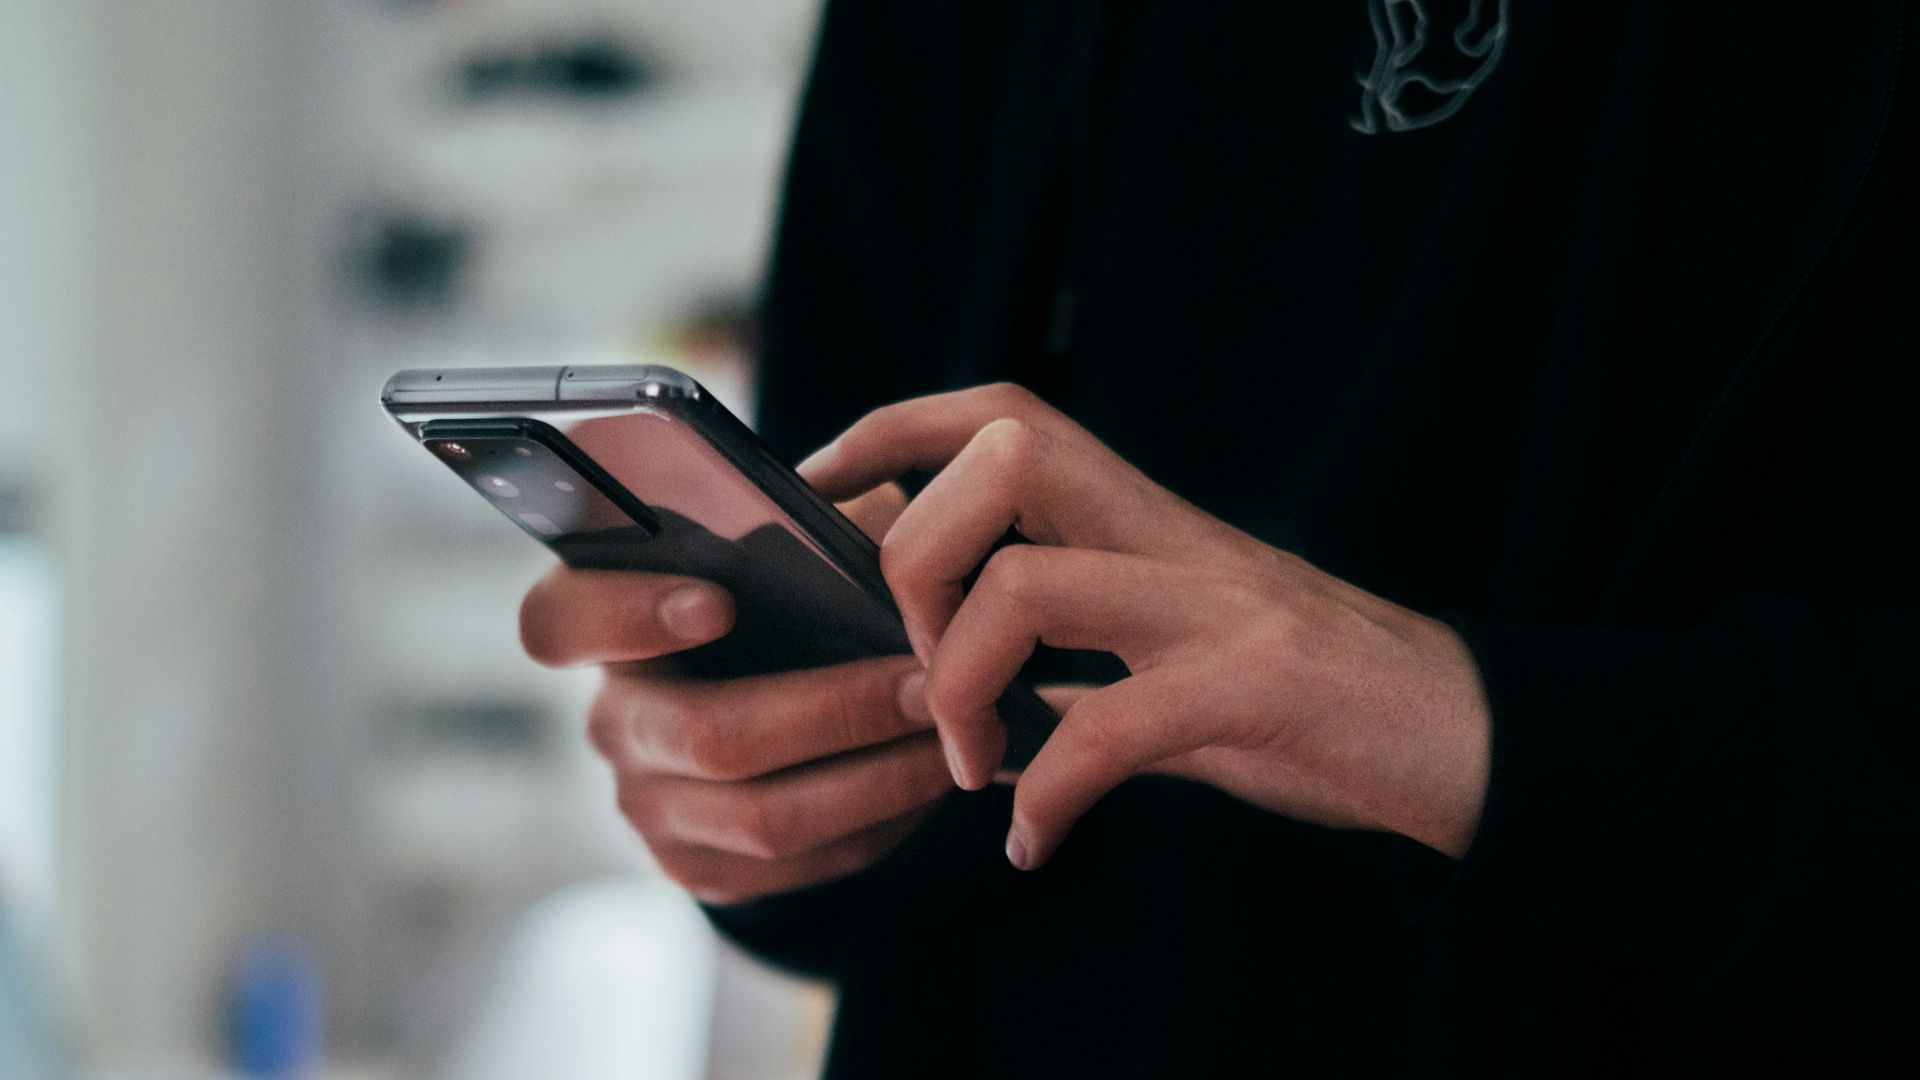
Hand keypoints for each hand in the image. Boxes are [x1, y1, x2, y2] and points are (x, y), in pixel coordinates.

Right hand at [518, 486, 955, 904]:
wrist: (778, 688)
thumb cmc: (786, 591)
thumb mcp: (790, 538)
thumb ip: (808, 523)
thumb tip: (872, 530)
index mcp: (603, 620)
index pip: (560, 620)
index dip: (628, 615)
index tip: (718, 600)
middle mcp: (612, 719)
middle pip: (707, 736)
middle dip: (835, 712)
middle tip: (928, 684)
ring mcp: (648, 805)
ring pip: (765, 817)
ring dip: (877, 777)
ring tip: (954, 735)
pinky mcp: (700, 867)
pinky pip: (798, 864)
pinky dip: (879, 823)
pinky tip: (930, 780)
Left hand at [799, 384, 1492, 869]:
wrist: (1461, 735)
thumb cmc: (1307, 698)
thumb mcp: (1174, 655)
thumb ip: (1077, 656)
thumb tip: (962, 686)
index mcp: (1143, 519)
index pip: (1001, 415)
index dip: (892, 431)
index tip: (820, 491)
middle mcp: (1171, 538)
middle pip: (1001, 460)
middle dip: (916, 560)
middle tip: (921, 671)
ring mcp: (1214, 605)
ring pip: (1030, 585)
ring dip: (963, 685)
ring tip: (972, 765)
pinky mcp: (1253, 688)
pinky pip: (1111, 729)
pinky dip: (1049, 794)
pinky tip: (1036, 841)